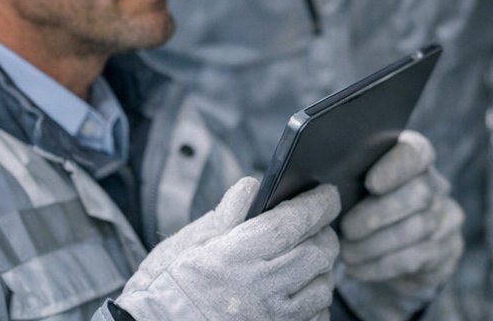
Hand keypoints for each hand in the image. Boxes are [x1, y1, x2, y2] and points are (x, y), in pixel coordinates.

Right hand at [115, 177, 339, 320]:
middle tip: (315, 227)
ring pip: (322, 287)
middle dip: (323, 235)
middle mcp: (259, 290)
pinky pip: (315, 319)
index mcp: (236, 257)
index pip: (293, 221)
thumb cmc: (164, 291)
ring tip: (302, 261)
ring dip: (320, 271)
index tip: (328, 194)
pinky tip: (295, 295)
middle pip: (318, 253)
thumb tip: (254, 185)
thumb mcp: (187, 243)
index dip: (318, 204)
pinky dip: (313, 304)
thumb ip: (227, 213)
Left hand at [338, 131, 463, 318]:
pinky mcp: (447, 249)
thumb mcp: (358, 188)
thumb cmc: (365, 207)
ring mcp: (446, 217)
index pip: (415, 152)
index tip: (371, 183)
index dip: (396, 167)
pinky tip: (359, 268)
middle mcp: (437, 184)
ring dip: (377, 244)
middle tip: (347, 229)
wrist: (391, 249)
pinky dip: (383, 265)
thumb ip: (352, 178)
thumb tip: (325, 184)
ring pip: (419, 228)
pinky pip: (417, 257)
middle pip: (420, 193)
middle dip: (379, 214)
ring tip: (347, 253)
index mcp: (415, 159)